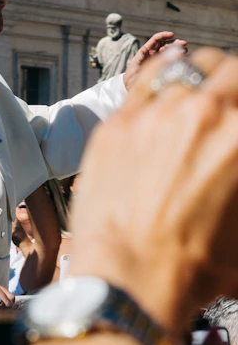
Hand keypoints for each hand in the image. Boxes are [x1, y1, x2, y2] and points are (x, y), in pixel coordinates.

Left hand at [71, 47, 237, 335]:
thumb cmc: (197, 263)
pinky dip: (161, 77)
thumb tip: (232, 158)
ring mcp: (157, 114)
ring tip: (198, 95)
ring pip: (187, 69)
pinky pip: (145, 82)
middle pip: (232, 70)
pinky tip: (165, 87)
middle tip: (230, 99)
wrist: (131, 274)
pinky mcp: (118, 123)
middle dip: (234, 82)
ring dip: (199, 79)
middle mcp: (206, 114)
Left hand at [122, 31, 187, 89]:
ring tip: (185, 51)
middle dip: (175, 42)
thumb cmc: (131, 74)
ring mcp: (159, 60)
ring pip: (170, 52)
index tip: (172, 34)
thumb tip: (144, 49)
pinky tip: (184, 59)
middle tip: (184, 44)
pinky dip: (178, 59)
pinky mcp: (163, 67)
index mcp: (147, 50)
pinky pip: (171, 61)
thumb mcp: (135, 65)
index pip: (156, 39)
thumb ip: (140, 57)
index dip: (164, 35)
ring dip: (178, 50)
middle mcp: (154, 53)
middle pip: (166, 44)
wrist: (131, 85)